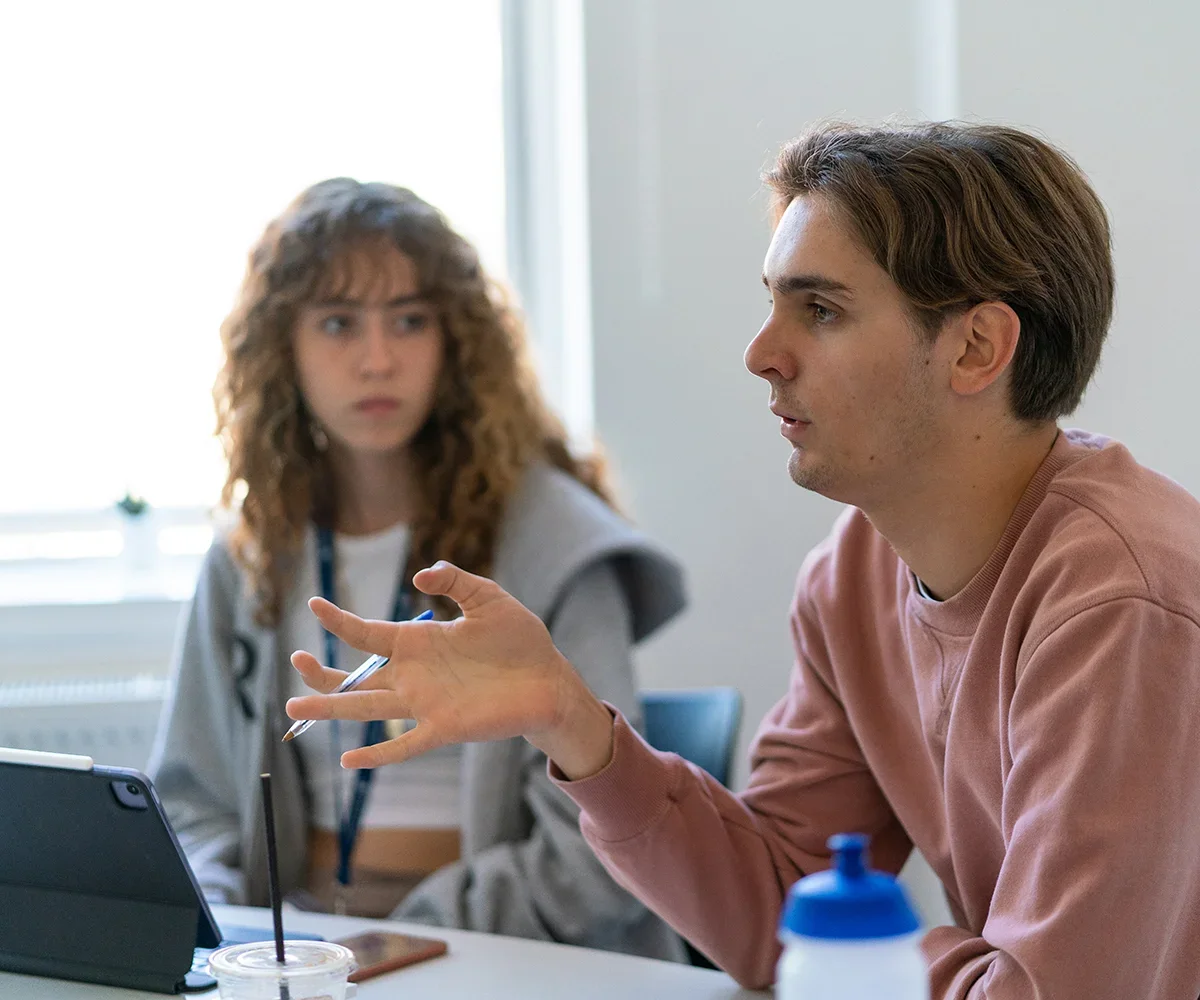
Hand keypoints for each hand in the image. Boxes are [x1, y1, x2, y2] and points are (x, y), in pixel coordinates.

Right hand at [286, 561, 615, 778]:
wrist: (549, 678)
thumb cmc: (520, 640)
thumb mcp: (487, 597)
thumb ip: (453, 580)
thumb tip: (418, 577)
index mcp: (419, 642)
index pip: (368, 633)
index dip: (340, 620)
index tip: (314, 604)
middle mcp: (413, 675)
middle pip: (356, 676)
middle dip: (322, 672)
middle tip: (295, 660)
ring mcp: (424, 703)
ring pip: (367, 707)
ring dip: (332, 708)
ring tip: (295, 706)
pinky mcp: (444, 728)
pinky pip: (403, 744)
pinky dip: (377, 754)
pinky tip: (348, 760)